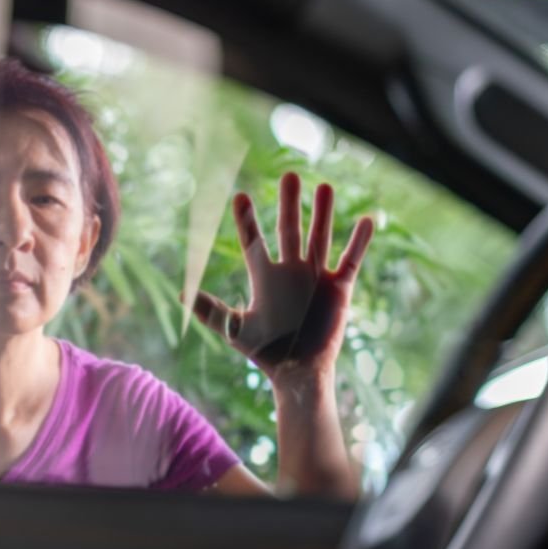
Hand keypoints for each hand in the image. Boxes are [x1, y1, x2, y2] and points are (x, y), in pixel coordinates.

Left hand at [191, 172, 373, 384]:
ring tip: (324, 186)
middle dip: (289, 204)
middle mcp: (290, 271)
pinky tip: (366, 221)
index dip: (247, 220)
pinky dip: (358, 242)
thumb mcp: (234, 330)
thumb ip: (211, 311)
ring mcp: (315, 277)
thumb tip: (181, 295)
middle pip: (289, 230)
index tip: (240, 196)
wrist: (297, 372)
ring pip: (319, 237)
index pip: (254, 241)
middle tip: (290, 175)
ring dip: (322, 213)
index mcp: (265, 277)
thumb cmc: (265, 353)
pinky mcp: (338, 288)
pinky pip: (351, 260)